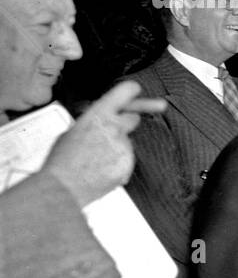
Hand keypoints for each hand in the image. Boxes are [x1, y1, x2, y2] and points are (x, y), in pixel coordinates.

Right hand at [44, 81, 166, 209]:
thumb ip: (93, 122)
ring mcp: (124, 147)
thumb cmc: (62, 160)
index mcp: (98, 116)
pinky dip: (118, 164)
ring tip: (96, 159)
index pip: (124, 92)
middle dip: (125, 123)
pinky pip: (127, 160)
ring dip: (117, 148)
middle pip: (133, 118)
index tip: (135, 90)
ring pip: (127, 143)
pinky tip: (101, 169)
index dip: (130, 91)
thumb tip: (99, 120)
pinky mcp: (128, 163)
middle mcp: (115, 128)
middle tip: (111, 133)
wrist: (63, 186)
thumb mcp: (72, 131)